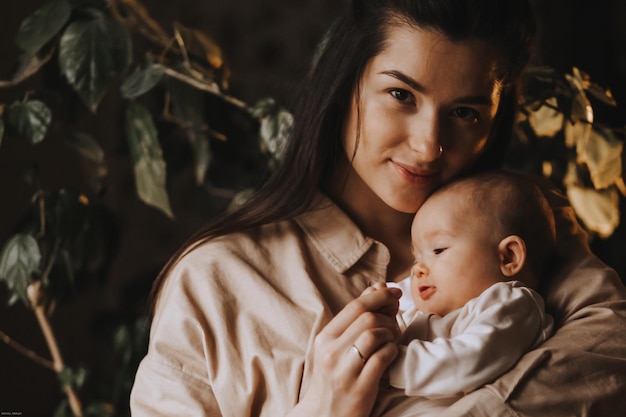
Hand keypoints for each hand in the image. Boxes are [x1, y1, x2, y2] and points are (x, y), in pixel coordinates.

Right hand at [291, 286, 401, 416]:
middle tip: (395, 322)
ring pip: (375, 335)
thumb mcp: (337, 347)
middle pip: (367, 318)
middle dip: (387, 315)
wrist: (324, 415)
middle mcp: (331, 352)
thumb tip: (378, 287)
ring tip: (392, 338)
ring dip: (390, 333)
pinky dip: (392, 350)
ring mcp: (345, 370)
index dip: (379, 295)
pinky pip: (382, 358)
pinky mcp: (360, 387)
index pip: (355, 306)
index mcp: (324, 338)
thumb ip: (356, 320)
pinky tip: (392, 353)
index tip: (394, 292)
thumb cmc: (334, 377)